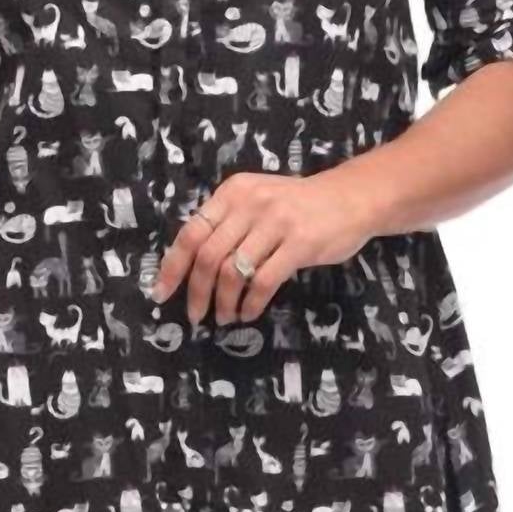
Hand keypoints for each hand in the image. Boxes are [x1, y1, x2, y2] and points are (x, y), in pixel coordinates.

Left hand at [149, 165, 380, 326]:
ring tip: (224, 318)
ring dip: (224, 302)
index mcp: (232, 193)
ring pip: (233, 272)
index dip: (172, 267)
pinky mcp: (299, 244)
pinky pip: (264, 281)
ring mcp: (275, 223)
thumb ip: (228, 223)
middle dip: (196, 292)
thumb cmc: (299, 205)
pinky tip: (249, 313)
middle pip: (208, 257)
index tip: (161, 293)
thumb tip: (192, 266)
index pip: (191, 232)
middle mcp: (250, 204)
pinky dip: (251, 303)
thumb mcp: (257, 201)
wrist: (351, 197)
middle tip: (196, 316)